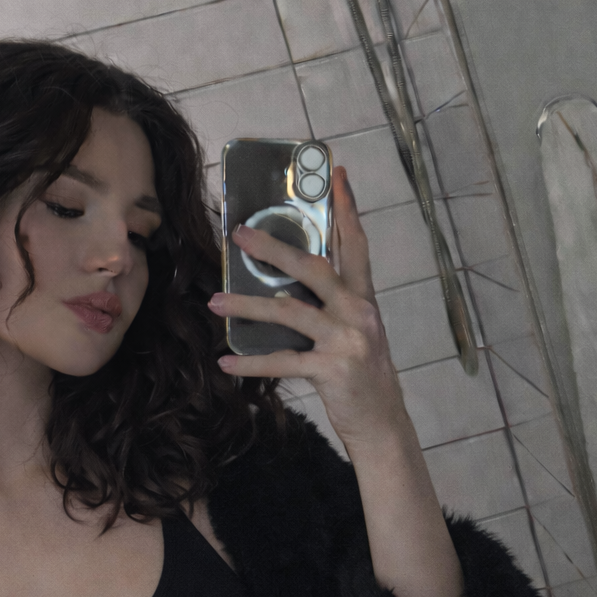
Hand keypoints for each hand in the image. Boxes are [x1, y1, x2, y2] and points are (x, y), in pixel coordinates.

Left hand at [209, 167, 407, 453]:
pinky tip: (225, 363)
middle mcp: (358, 311)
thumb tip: (290, 286)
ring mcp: (345, 339)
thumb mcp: (356, 333)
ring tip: (214, 302)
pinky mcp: (331, 369)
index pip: (355, 244)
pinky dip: (250, 363)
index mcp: (363, 298)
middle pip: (312, 267)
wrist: (381, 422)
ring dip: (247, 306)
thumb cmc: (361, 376)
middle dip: (273, 248)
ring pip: (289, 311)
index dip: (346, 208)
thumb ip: (332, 305)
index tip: (334, 174)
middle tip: (238, 234)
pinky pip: (282, 362)